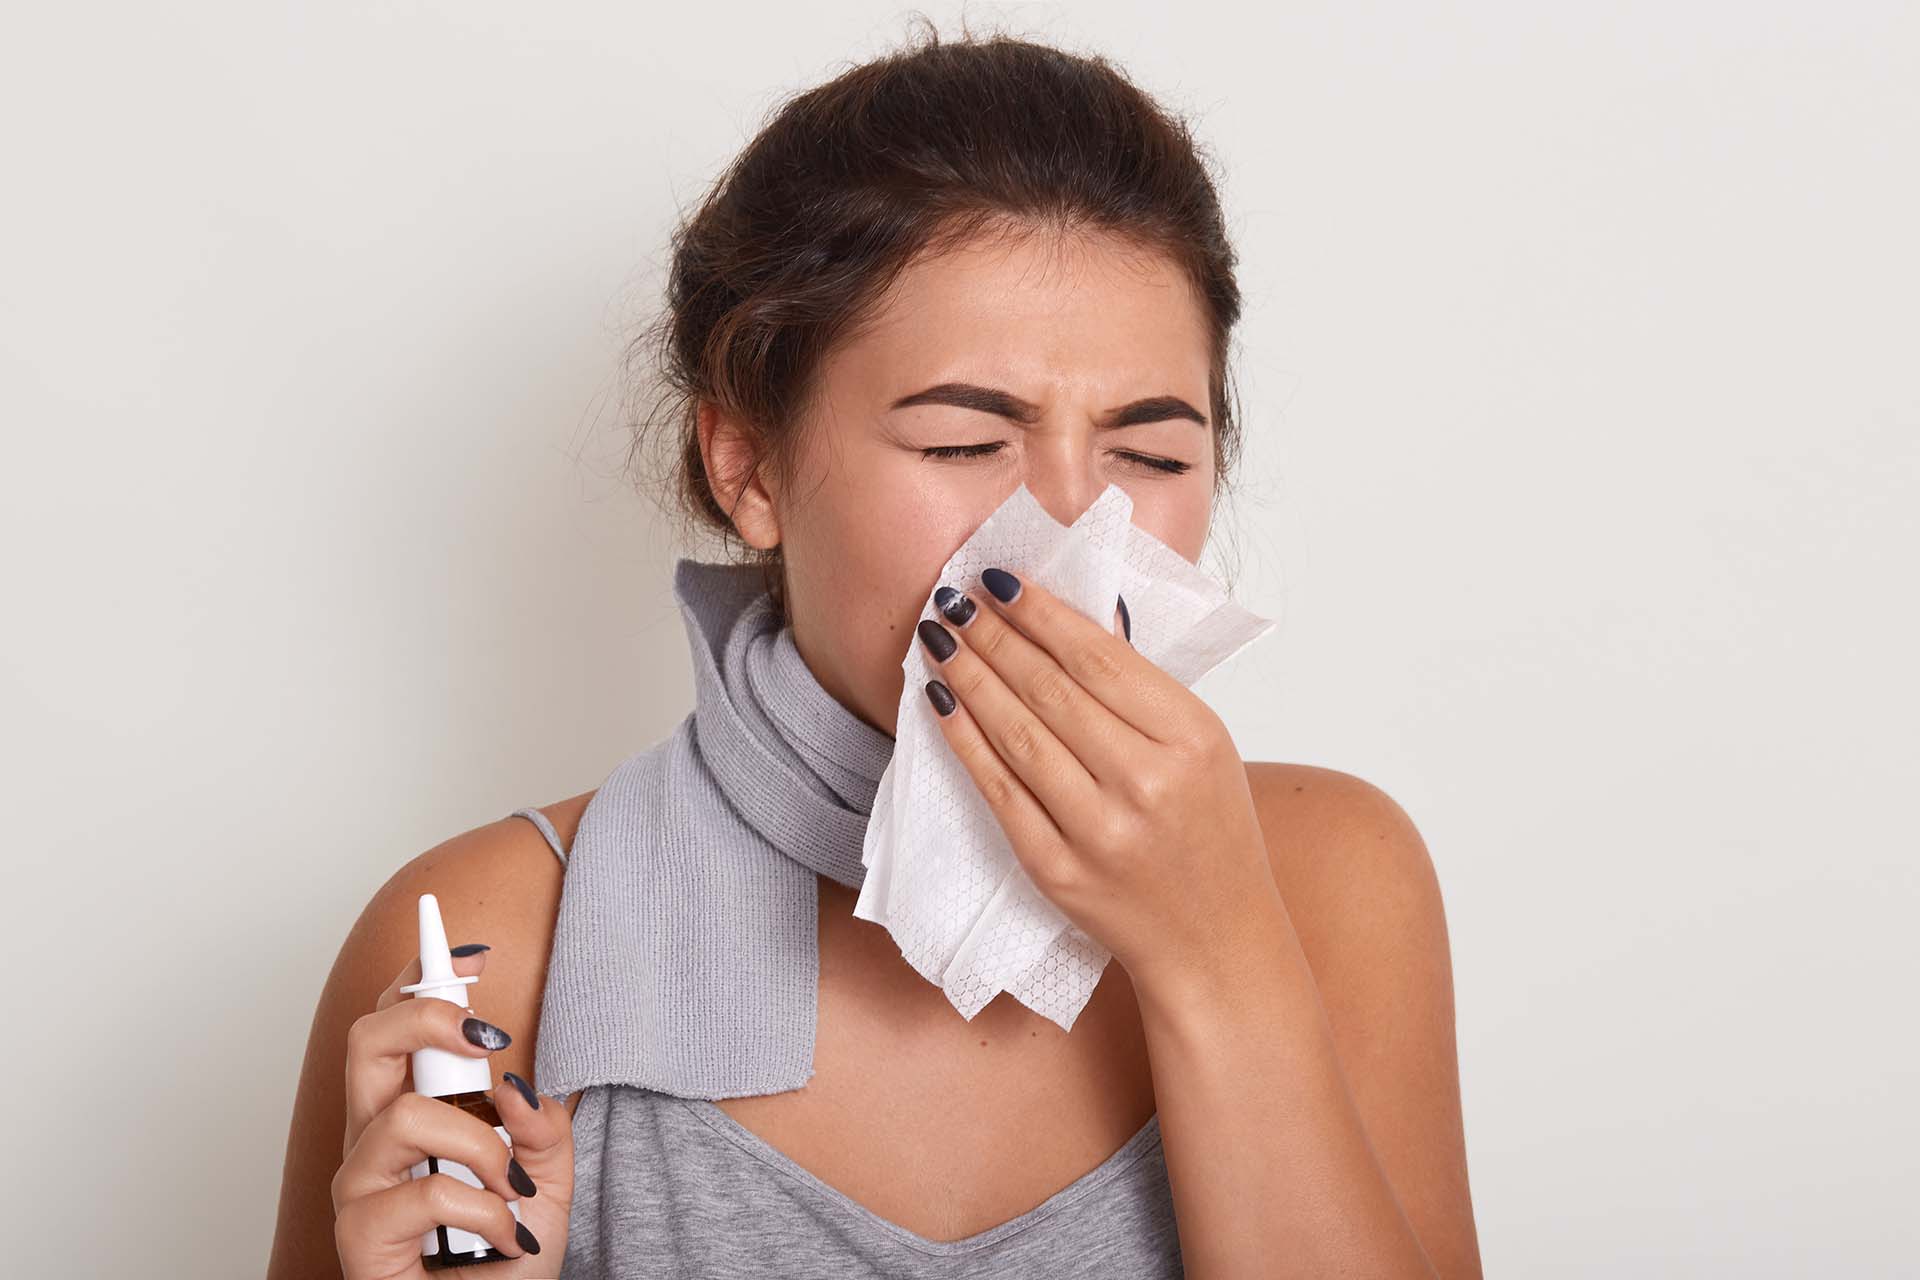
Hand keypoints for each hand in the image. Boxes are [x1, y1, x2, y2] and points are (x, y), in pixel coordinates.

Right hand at [332, 949, 574, 1278]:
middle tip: (486, 1038)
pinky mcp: (360, 1237)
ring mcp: (360, 1187)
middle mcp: (373, 1141)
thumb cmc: (507, 1253)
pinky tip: (507, 1235)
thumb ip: (540, 1124)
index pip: (394, 1025)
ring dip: (481, 1146)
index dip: (422, 977)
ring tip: (514, 1186)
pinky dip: (486, 1209)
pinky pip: (427, 1192)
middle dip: (428, 1017)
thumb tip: (511, 1081)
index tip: (473, 950)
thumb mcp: (547, 1176)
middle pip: (366, 1041)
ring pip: (405, 1117)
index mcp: (410, 1113)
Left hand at [915, 568, 1282, 993]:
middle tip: (953, 600)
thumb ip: (1141, 689)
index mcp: (1192, 738)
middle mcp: (1146, 782)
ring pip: (1018, 735)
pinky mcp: (1057, 869)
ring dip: (970, 678)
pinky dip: (965, 741)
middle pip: (1051, 690)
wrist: (1213, 940)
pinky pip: (998, 791)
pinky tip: (941, 703)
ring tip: (939, 639)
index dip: (1040, 614)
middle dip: (993, 636)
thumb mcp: (1204, 746)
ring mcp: (1099, 830)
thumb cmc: (1209, 830)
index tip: (998, 581)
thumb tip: (1070, 619)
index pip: (1099, 658)